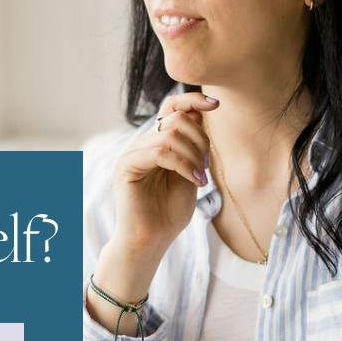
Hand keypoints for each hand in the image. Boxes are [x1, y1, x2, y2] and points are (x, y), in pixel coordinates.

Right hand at [109, 90, 218, 253]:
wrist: (151, 240)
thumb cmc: (169, 212)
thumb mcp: (190, 172)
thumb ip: (192, 145)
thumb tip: (200, 113)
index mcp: (156, 142)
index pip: (171, 107)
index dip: (193, 100)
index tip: (215, 105)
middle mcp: (142, 144)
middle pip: (175, 118)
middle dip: (200, 139)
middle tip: (206, 166)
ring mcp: (132, 154)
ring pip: (169, 135)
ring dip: (193, 155)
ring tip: (200, 177)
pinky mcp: (126, 166)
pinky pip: (159, 152)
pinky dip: (183, 165)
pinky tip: (194, 181)